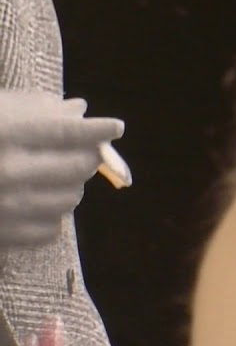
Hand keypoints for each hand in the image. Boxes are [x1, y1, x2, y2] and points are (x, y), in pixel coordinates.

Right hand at [0, 91, 124, 247]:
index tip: (115, 127)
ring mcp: (7, 207)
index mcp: (3, 135)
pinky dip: (51, 215)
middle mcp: (8, 172)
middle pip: (77, 167)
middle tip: (83, 152)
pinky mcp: (4, 236)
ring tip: (55, 176)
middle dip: (87, 156)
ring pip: (70, 198)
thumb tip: (77, 110)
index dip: (95, 129)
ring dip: (71, 186)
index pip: (66, 132)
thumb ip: (31, 109)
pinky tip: (34, 202)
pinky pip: (52, 228)